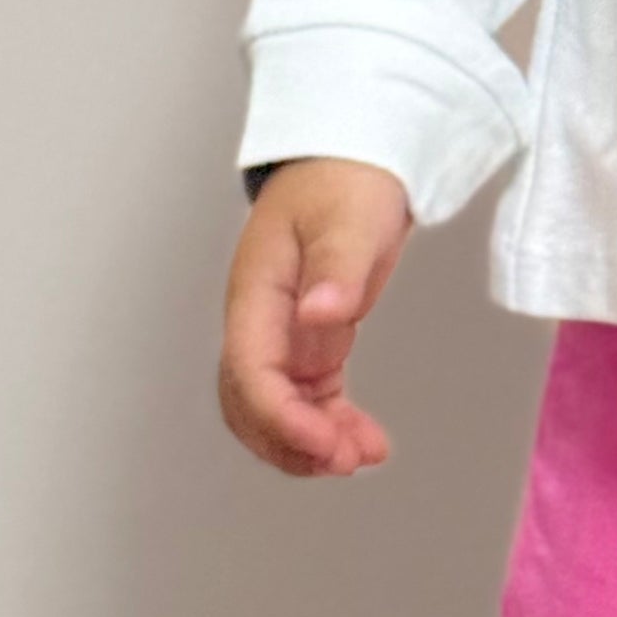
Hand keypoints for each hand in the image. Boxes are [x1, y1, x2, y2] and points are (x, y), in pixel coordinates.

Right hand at [218, 157, 413, 475]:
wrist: (355, 154)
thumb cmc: (346, 176)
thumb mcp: (348, 215)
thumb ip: (336, 266)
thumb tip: (320, 314)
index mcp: (256, 291)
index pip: (250, 371)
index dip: (281, 417)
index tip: (325, 444)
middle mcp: (260, 320)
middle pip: (252, 404)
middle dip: (292, 444)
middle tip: (347, 461)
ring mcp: (282, 332)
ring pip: (279, 410)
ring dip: (312, 443)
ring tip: (363, 456)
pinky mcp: (311, 339)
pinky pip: (309, 396)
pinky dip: (331, 424)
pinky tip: (365, 441)